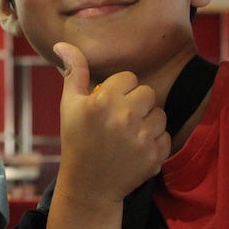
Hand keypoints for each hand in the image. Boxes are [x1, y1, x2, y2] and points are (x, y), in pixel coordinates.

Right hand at [54, 42, 169, 210]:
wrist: (88, 185)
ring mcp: (141, 138)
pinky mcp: (155, 156)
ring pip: (160, 114)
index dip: (119, 89)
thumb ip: (73, 71)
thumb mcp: (69, 104)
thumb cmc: (77, 139)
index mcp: (103, 101)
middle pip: (147, 93)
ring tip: (129, 133)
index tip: (108, 104)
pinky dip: (155, 142)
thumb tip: (62, 43)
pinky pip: (166, 136)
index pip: (128, 78)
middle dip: (136, 103)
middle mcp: (124, 117)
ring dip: (148, 122)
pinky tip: (136, 148)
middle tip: (120, 118)